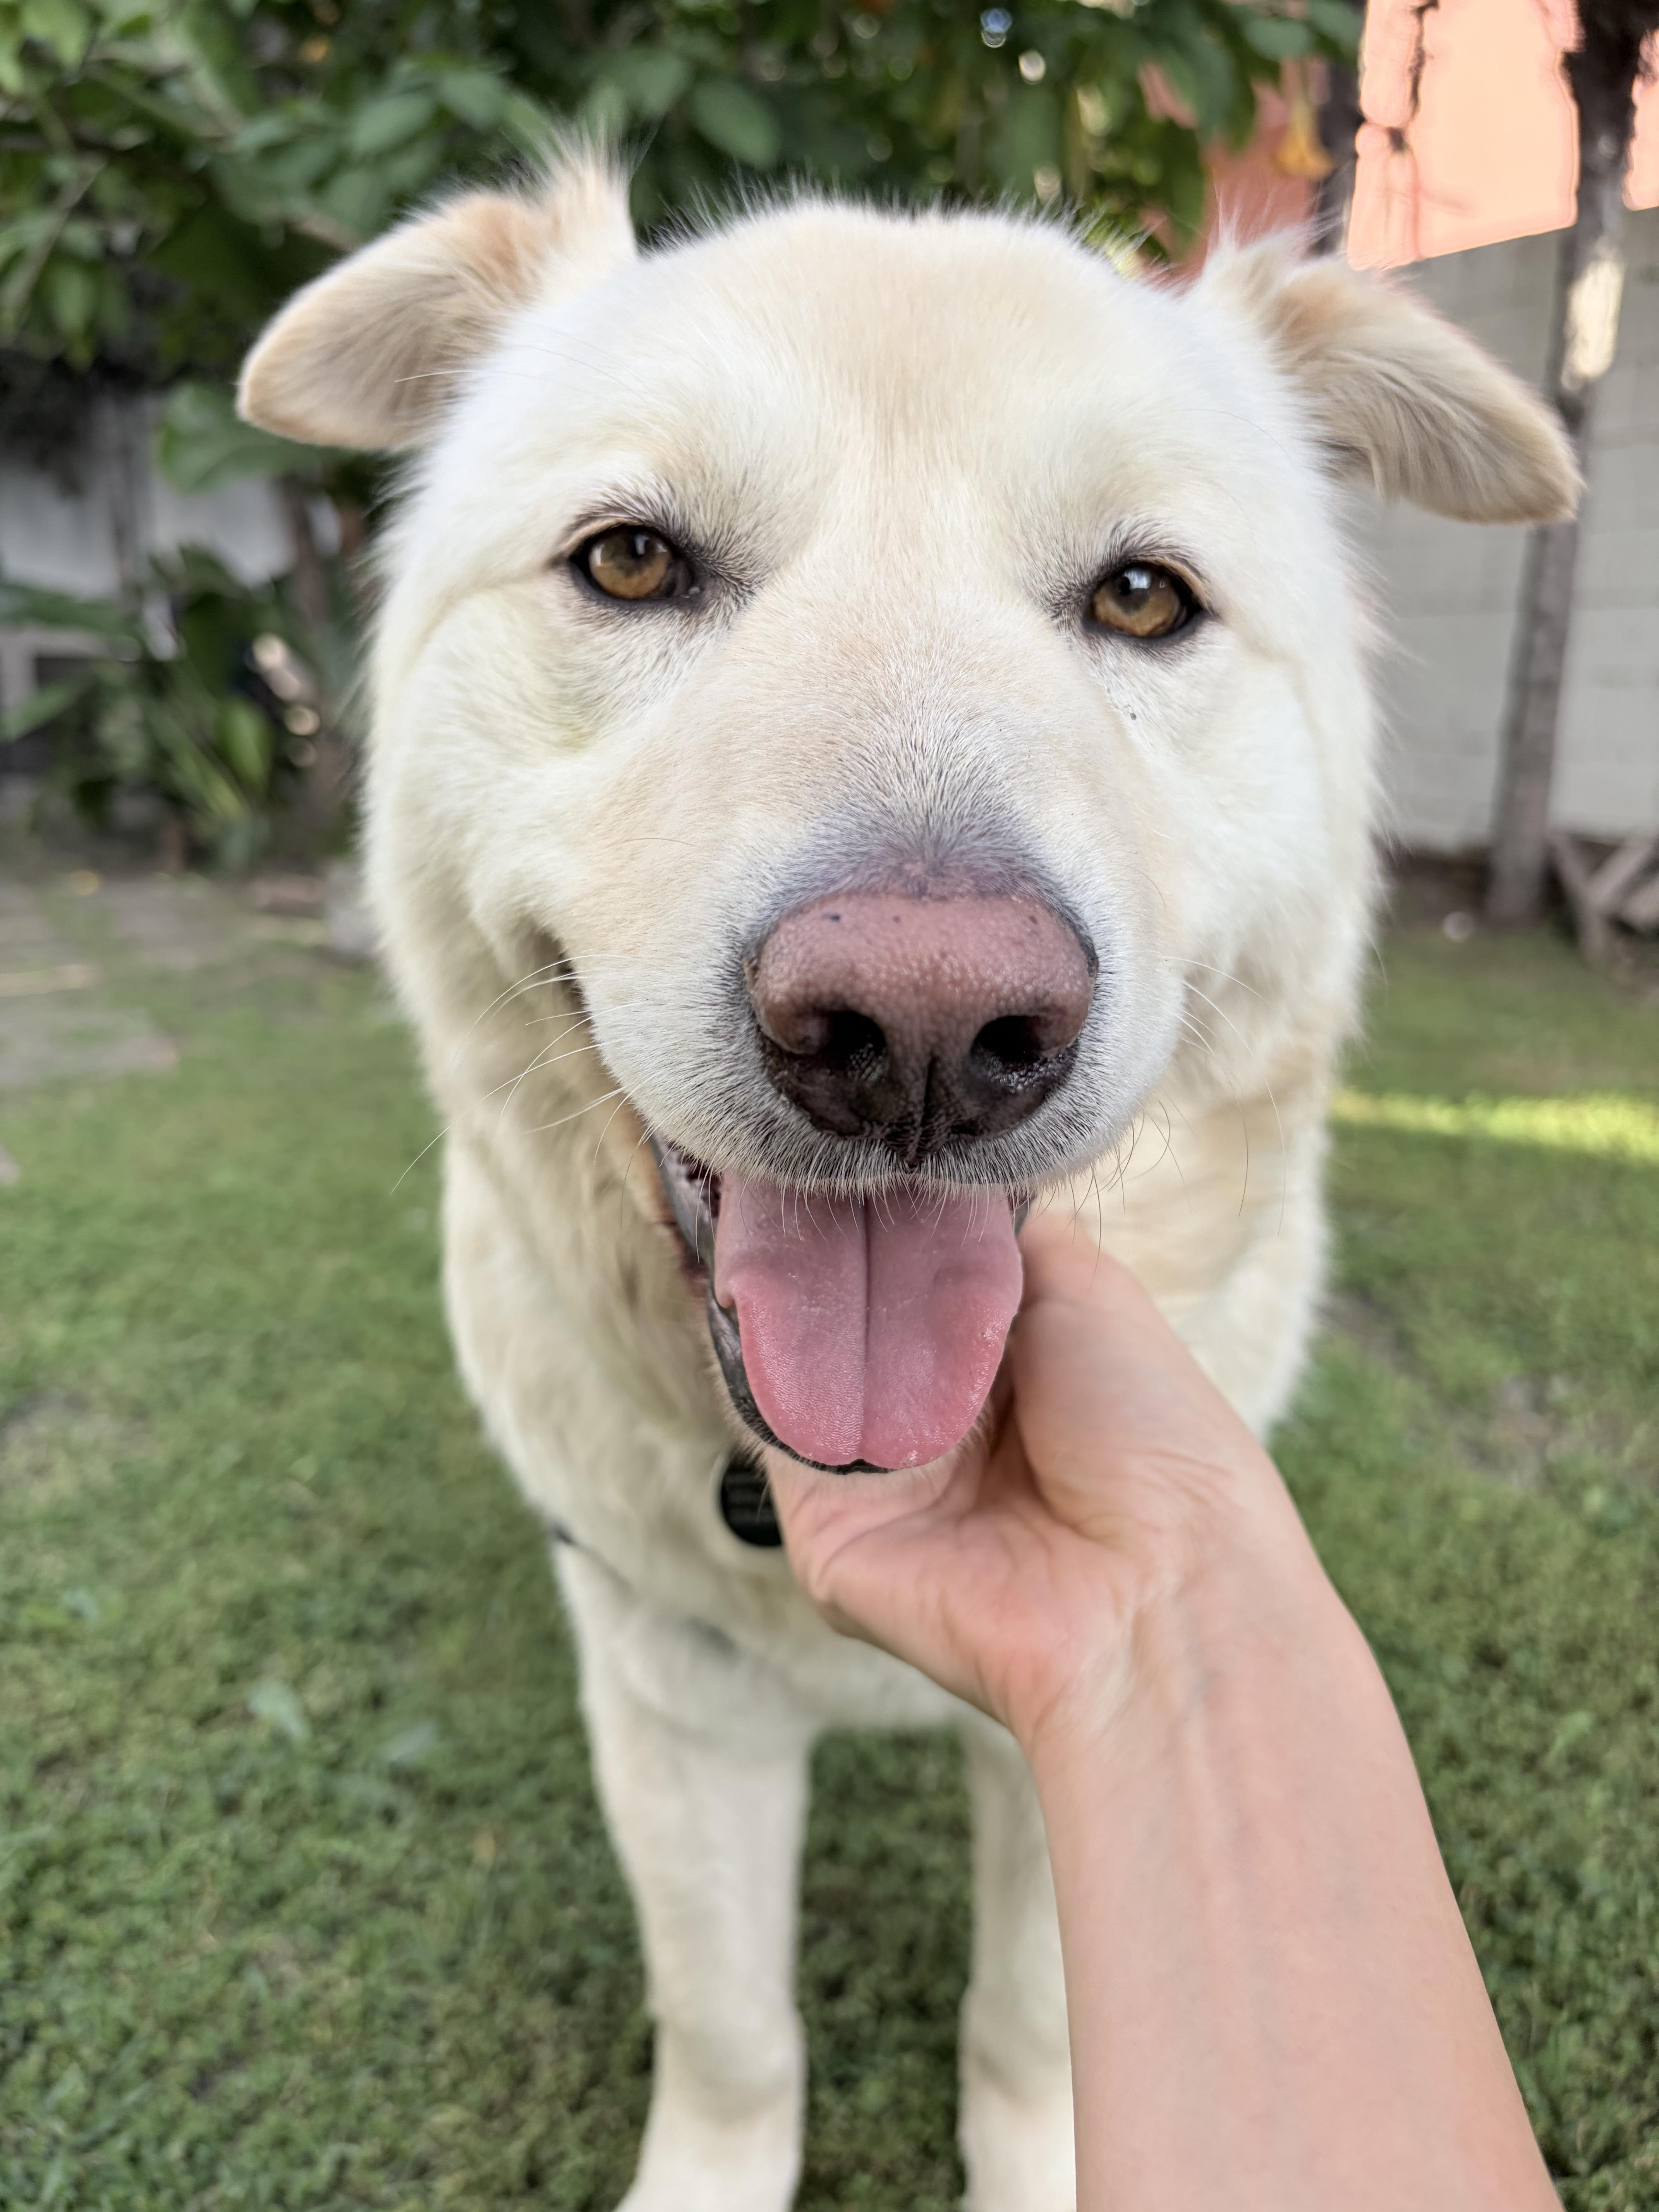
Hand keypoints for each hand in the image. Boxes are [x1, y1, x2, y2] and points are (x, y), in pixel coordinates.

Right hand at [765, 1208, 1318, 1758]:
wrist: (1153, 1587)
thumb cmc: (1150, 1434)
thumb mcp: (1088, 1291)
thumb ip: (998, 1233)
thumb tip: (927, 1179)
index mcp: (1004, 1367)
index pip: (914, 1276)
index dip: (877, 1217)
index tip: (837, 1146)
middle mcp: (937, 1422)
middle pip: (850, 1315)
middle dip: (816, 1245)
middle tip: (775, 1160)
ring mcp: (876, 1476)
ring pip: (800, 1362)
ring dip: (775, 1290)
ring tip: (747, 1203)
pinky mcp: (824, 1527)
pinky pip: (772, 1427)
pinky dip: (751, 1356)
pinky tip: (739, 1282)